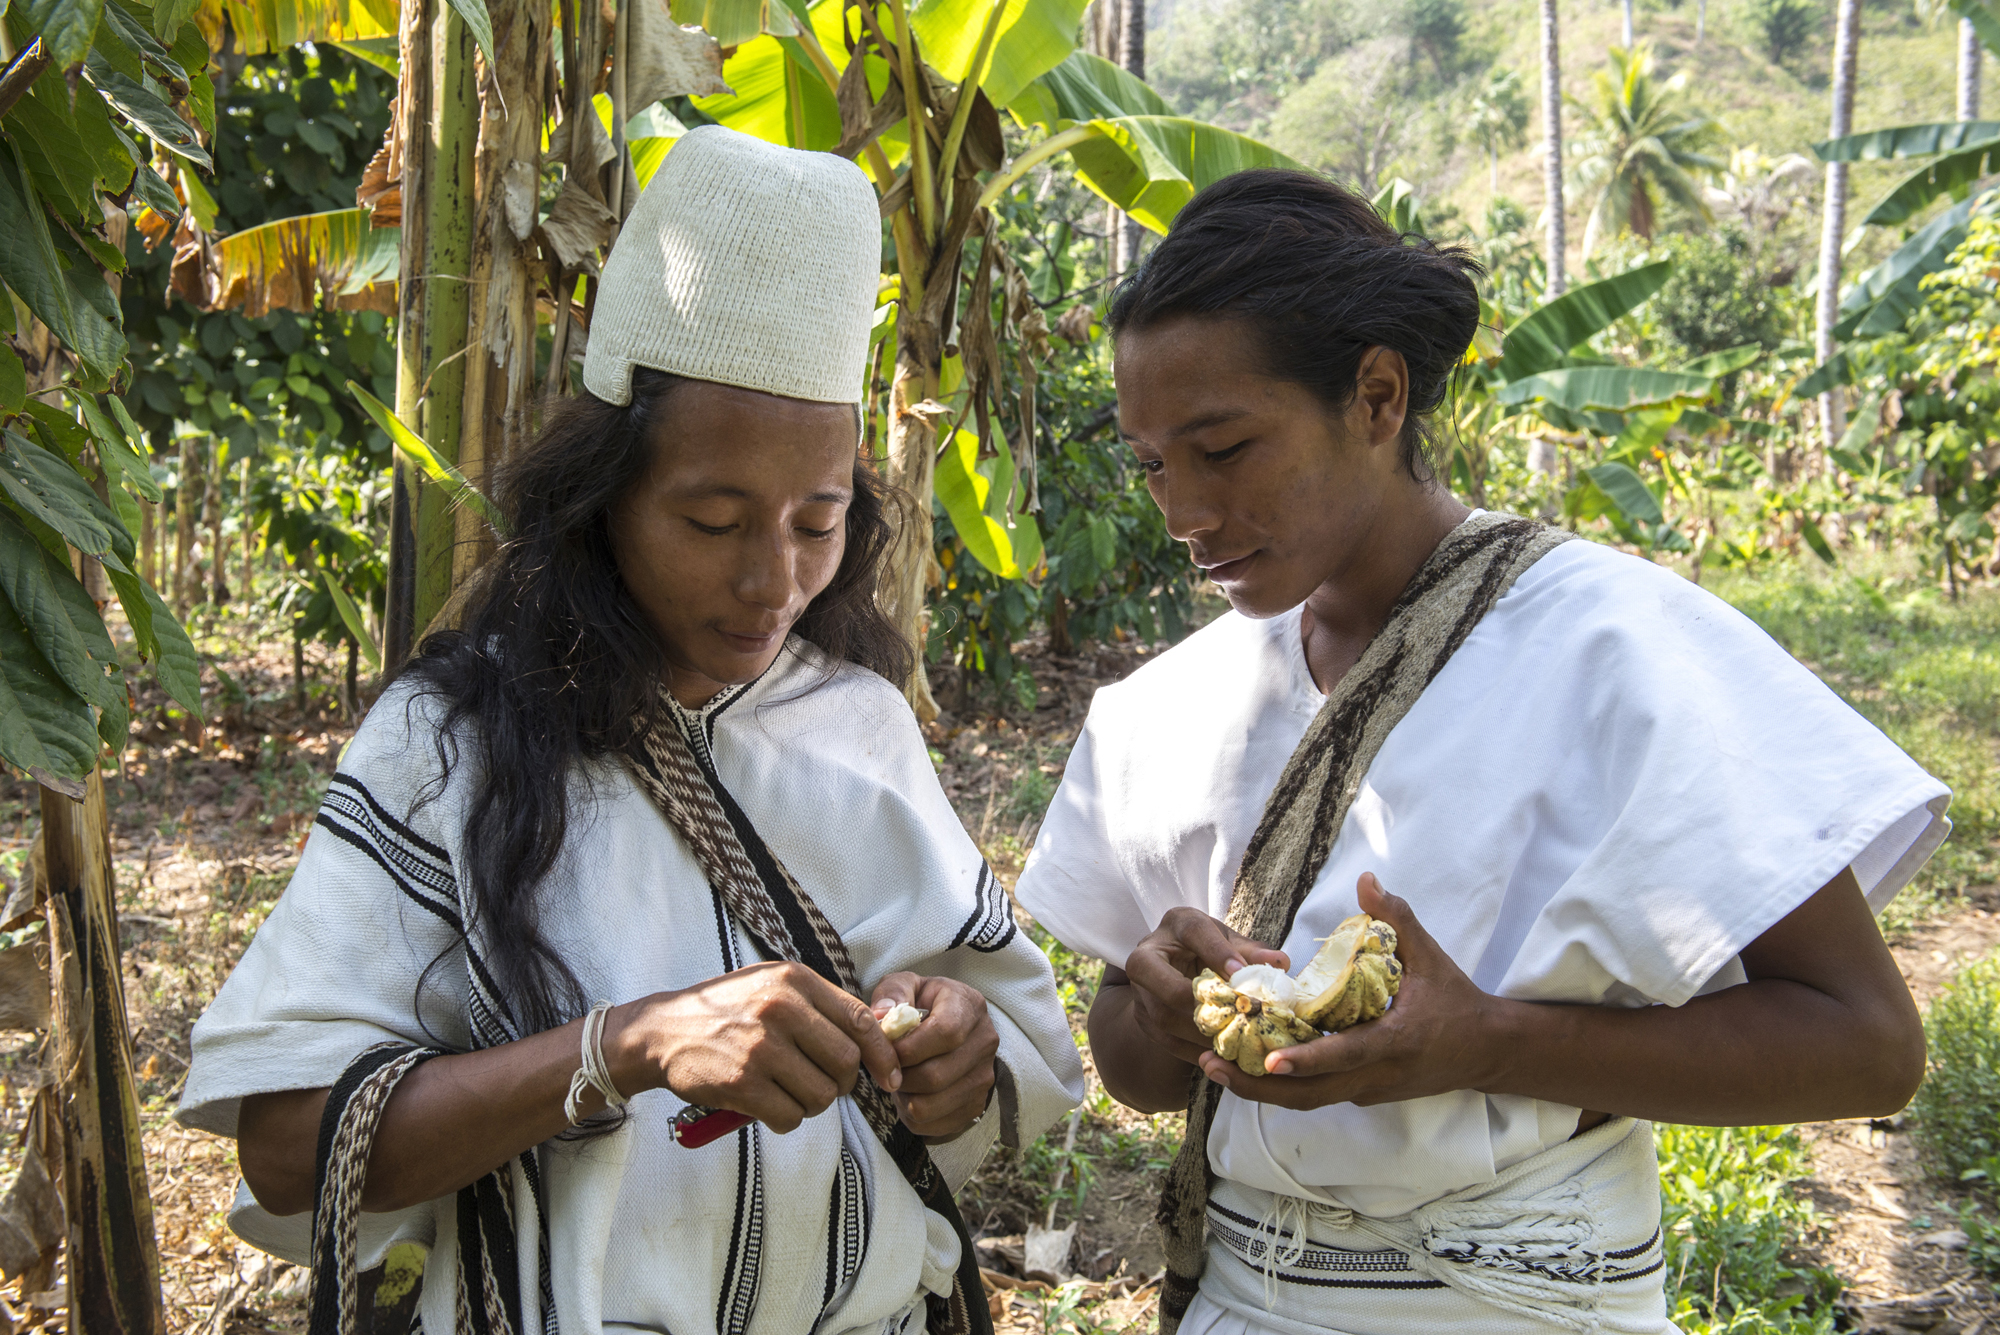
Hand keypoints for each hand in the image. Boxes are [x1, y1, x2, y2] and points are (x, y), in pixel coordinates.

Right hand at [608, 960, 902, 1133]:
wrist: (664, 1031)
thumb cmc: (728, 1009)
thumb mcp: (773, 985)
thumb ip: (820, 1004)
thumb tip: (876, 1034)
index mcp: (795, 980)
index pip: (861, 1021)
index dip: (883, 1054)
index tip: (890, 1076)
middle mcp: (781, 1009)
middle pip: (846, 1064)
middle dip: (842, 1084)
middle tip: (823, 1084)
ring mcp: (761, 1047)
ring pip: (821, 1095)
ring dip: (812, 1104)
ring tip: (790, 1093)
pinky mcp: (741, 1083)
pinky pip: (790, 1117)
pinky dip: (786, 1119)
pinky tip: (768, 1105)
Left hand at [870, 973, 998, 1139]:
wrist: (950, 1027)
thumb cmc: (922, 1005)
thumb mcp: (906, 986)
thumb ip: (892, 994)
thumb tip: (881, 1017)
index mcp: (969, 1006)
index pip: (946, 1033)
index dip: (910, 1048)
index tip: (889, 1049)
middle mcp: (985, 1042)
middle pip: (935, 1075)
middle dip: (900, 1076)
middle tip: (887, 1068)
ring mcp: (984, 1077)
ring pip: (932, 1105)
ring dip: (904, 1098)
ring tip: (898, 1080)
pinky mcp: (977, 1105)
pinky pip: (935, 1125)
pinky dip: (912, 1116)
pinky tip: (910, 1095)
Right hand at [1124, 907, 1290, 1068]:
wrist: (1180, 966)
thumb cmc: (1213, 950)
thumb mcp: (1232, 943)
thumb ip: (1252, 952)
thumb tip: (1281, 963)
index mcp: (1177, 924)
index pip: (1193, 931)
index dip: (1217, 952)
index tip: (1241, 972)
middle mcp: (1148, 953)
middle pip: (1152, 972)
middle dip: (1190, 997)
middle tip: (1230, 1015)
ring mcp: (1139, 989)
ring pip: (1161, 1014)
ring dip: (1199, 1032)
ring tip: (1234, 1041)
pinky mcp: (1142, 1018)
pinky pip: (1166, 1040)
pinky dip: (1196, 1051)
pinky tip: (1223, 1056)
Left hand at [1194, 874, 1506, 1108]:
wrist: (1487, 1050)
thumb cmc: (1456, 999)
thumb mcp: (1430, 955)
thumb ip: (1395, 917)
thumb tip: (1366, 878)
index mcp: (1395, 1040)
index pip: (1345, 1055)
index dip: (1306, 1060)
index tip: (1267, 1059)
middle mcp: (1378, 1075)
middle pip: (1311, 1094)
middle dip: (1258, 1086)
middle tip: (1209, 1064)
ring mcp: (1370, 1091)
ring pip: (1309, 1101)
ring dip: (1260, 1091)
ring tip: (1213, 1068)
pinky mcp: (1365, 1095)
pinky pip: (1319, 1095)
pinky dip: (1283, 1086)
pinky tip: (1247, 1067)